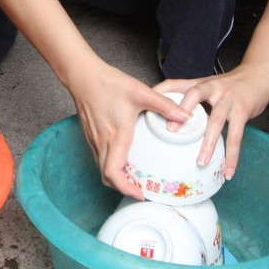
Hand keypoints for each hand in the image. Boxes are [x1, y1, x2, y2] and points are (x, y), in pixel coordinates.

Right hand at [68, 61, 190, 198]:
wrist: (83, 75)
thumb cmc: (109, 83)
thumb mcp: (140, 92)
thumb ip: (165, 105)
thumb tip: (186, 116)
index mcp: (116, 136)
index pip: (113, 173)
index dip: (125, 188)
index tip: (140, 193)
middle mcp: (102, 142)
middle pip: (107, 177)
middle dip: (123, 188)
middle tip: (141, 189)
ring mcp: (93, 140)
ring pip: (101, 169)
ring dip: (116, 178)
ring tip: (134, 177)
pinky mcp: (90, 135)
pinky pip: (99, 159)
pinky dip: (110, 166)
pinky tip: (123, 158)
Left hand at [156, 61, 268, 180]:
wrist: (259, 75)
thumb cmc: (230, 85)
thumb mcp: (208, 86)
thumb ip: (190, 99)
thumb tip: (168, 118)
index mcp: (199, 83)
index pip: (174, 83)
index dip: (159, 92)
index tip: (145, 107)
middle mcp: (212, 88)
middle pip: (194, 95)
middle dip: (181, 112)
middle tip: (170, 131)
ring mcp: (228, 99)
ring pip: (216, 120)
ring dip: (208, 142)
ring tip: (201, 162)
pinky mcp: (242, 110)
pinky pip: (237, 136)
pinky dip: (232, 156)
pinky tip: (227, 171)